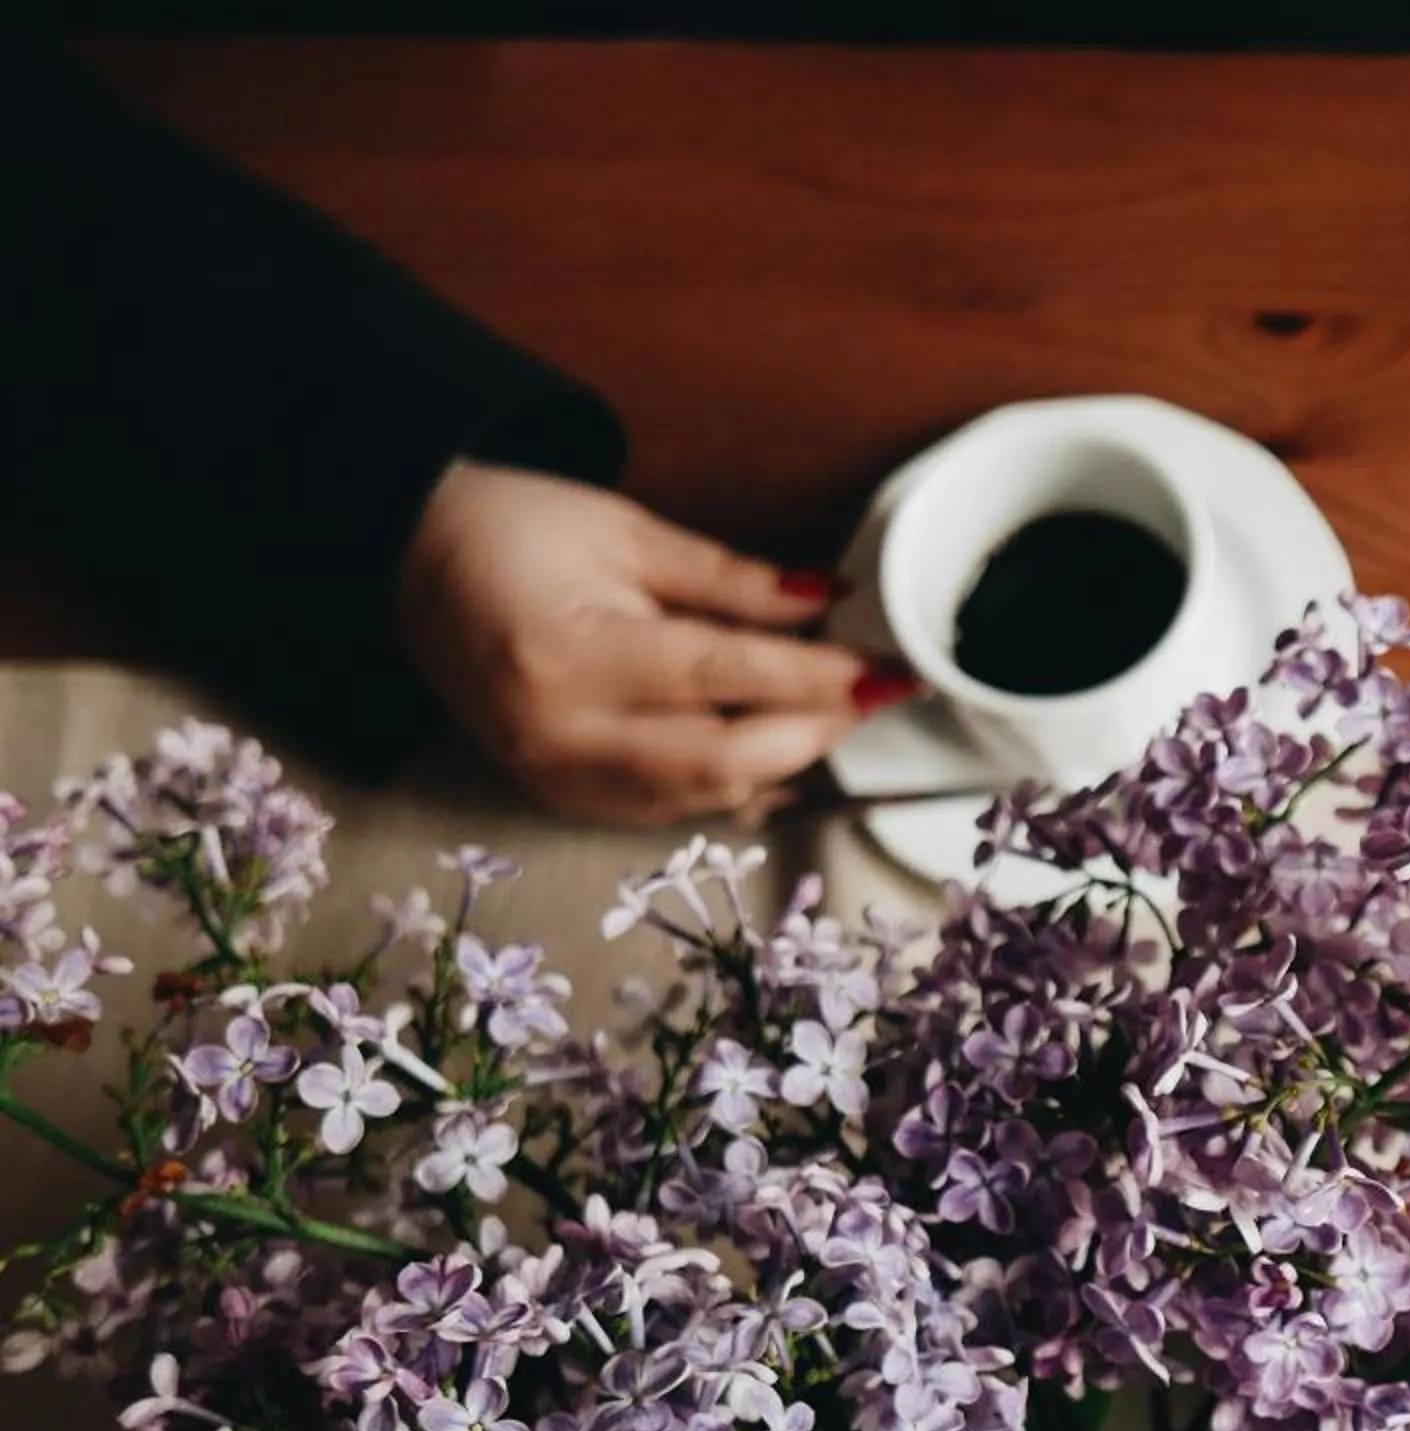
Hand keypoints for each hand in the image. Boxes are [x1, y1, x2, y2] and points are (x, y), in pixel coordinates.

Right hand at [398, 461, 913, 823]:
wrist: (408, 562)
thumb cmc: (517, 531)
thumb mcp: (629, 532)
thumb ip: (734, 582)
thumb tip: (829, 604)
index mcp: (573, 653)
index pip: (727, 676)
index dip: (821, 678)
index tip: (891, 673)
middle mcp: (561, 732)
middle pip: (723, 758)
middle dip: (812, 730)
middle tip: (868, 692)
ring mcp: (553, 776)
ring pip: (704, 796)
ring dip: (782, 762)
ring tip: (828, 713)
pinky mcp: (556, 796)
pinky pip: (667, 808)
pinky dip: (731, 783)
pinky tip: (769, 748)